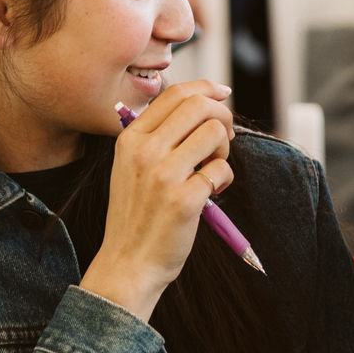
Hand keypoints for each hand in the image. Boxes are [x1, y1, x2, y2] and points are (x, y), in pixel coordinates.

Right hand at [79, 80, 234, 321]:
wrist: (128, 263)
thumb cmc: (137, 215)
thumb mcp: (131, 167)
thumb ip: (157, 137)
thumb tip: (202, 105)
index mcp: (130, 139)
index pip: (174, 93)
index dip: (206, 88)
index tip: (223, 94)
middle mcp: (144, 151)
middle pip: (199, 105)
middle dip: (222, 116)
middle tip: (224, 138)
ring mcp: (163, 175)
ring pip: (215, 133)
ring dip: (224, 150)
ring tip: (214, 170)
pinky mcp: (184, 199)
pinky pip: (222, 169)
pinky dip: (225, 179)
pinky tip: (213, 194)